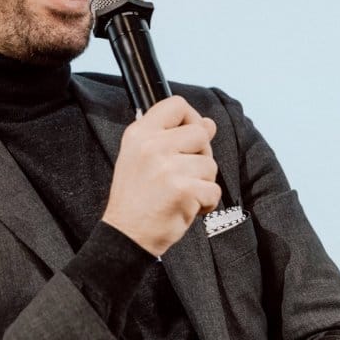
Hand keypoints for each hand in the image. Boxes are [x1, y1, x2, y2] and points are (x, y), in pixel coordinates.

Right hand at [101, 96, 220, 257]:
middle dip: (201, 155)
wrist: (126, 235)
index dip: (191, 118)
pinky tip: (186, 207)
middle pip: (201, 133)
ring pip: (210, 164)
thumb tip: (209, 124)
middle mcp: (152, 146)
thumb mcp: (142, 157)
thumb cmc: (135, 198)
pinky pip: (213, 190)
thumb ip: (173, 136)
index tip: (190, 137)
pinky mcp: (183, 190)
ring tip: (180, 193)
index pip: (177, 105)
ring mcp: (168, 167)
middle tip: (184, 174)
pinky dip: (205, 203)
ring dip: (202, 183)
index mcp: (139, 134)